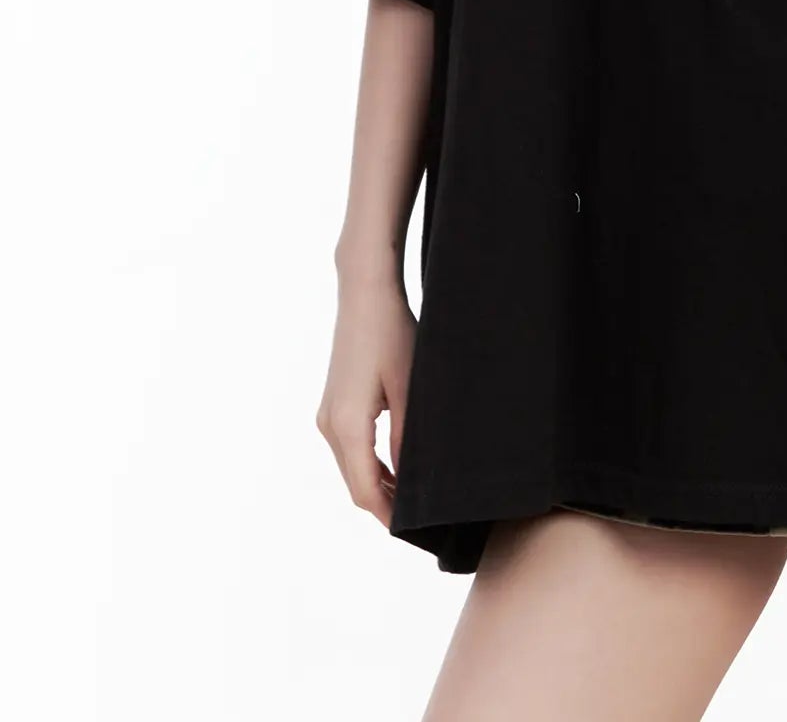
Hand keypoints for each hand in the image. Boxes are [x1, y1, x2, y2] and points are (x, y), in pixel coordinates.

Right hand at [315, 270, 415, 529]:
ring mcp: (326, 414)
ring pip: (351, 467)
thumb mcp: (410, 388)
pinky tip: (396, 468)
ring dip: (377, 485)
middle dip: (383, 505)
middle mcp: (329, 425)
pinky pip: (349, 448)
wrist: (365, 294)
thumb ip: (408, 439)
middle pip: (355, 484)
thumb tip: (411, 481)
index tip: (413, 532)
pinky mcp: (332, 403)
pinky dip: (369, 464)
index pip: (365, 490)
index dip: (388, 515)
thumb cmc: (392, 334)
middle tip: (419, 521)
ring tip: (412, 498)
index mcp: (347, 425)